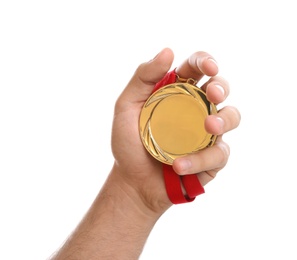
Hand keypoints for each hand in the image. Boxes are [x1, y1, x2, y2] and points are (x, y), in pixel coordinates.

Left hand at [111, 48, 240, 213]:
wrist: (132, 181)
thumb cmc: (129, 143)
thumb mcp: (126, 107)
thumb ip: (143, 77)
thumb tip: (168, 51)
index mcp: (177, 93)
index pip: (197, 68)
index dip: (206, 61)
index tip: (208, 67)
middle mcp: (195, 109)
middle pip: (221, 88)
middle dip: (222, 86)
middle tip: (213, 94)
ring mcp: (206, 133)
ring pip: (232, 117)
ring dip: (224, 120)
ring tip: (209, 127)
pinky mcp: (211, 158)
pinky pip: (219, 154)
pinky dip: (200, 159)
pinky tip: (178, 165)